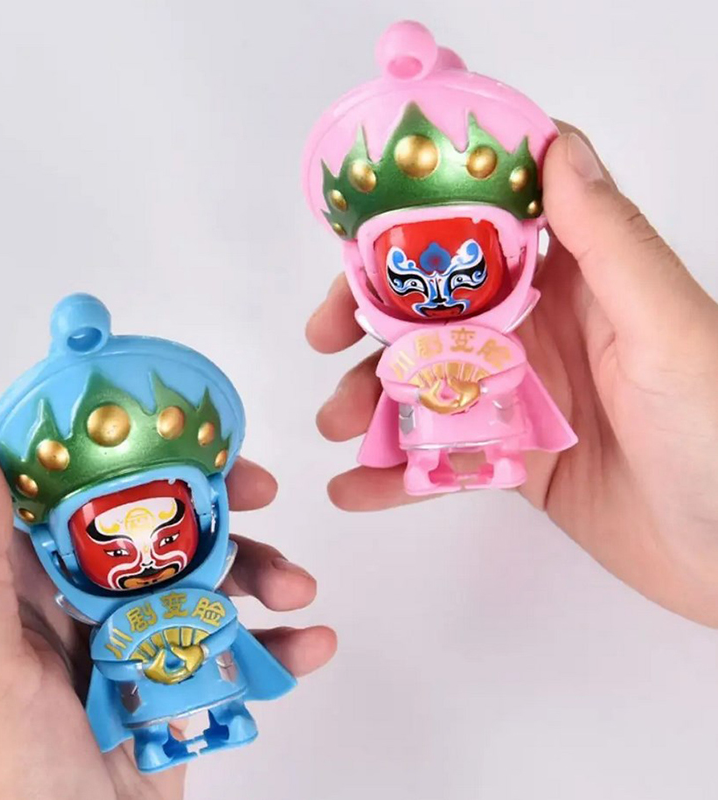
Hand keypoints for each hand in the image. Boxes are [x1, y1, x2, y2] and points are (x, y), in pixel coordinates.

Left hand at [0, 442, 335, 799]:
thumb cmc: (13, 783)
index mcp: (25, 584)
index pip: (68, 487)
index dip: (117, 444)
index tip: (170, 424)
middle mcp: (82, 601)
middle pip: (156, 520)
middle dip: (214, 502)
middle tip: (261, 492)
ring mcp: (137, 639)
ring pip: (206, 575)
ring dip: (261, 571)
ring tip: (299, 589)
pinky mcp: (180, 679)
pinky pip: (236, 644)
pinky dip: (278, 641)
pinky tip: (310, 644)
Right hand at [307, 126, 717, 626]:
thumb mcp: (667, 326)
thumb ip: (608, 244)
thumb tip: (557, 148)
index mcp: (577, 281)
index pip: (486, 226)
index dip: (422, 218)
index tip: (363, 231)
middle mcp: (540, 330)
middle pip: (435, 307)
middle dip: (371, 318)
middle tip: (323, 337)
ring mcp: (521, 396)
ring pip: (425, 383)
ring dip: (371, 398)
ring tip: (337, 425)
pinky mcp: (513, 458)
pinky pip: (441, 456)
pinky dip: (396, 473)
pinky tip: (358, 487)